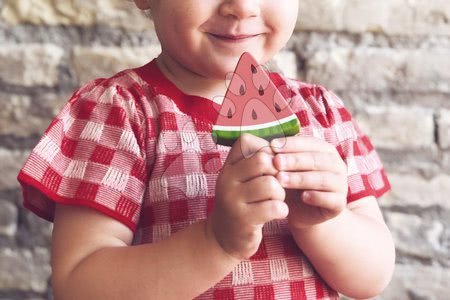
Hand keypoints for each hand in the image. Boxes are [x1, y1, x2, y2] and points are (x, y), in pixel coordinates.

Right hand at [208, 134, 287, 259]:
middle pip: (263, 160)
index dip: (266, 151)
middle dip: (277, 172)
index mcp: (228, 167)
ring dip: (281, 193)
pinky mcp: (243, 220)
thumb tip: (279, 144)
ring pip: (271, 184)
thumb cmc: (240, 203)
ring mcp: (233, 200)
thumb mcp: (240, 179)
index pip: (247, 141)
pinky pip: (275, 207)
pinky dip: (282, 210)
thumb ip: (254, 161)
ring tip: (276, 200)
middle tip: (277, 184)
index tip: (270, 166)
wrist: (223, 237)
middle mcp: (226, 180)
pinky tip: (276, 213)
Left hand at [271, 136, 347, 228]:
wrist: (301, 212)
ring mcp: (340, 184)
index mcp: (324, 150)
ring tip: (281, 180)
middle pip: (316, 160)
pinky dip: (317, 197)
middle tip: (275, 162)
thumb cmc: (290, 184)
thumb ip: (274, 154)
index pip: (309, 143)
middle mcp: (336, 164)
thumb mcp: (282, 167)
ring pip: (323, 178)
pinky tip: (303, 197)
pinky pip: (331, 199)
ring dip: (301, 178)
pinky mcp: (339, 204)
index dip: (290, 144)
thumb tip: (255, 140)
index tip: (271, 146)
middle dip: (294, 160)